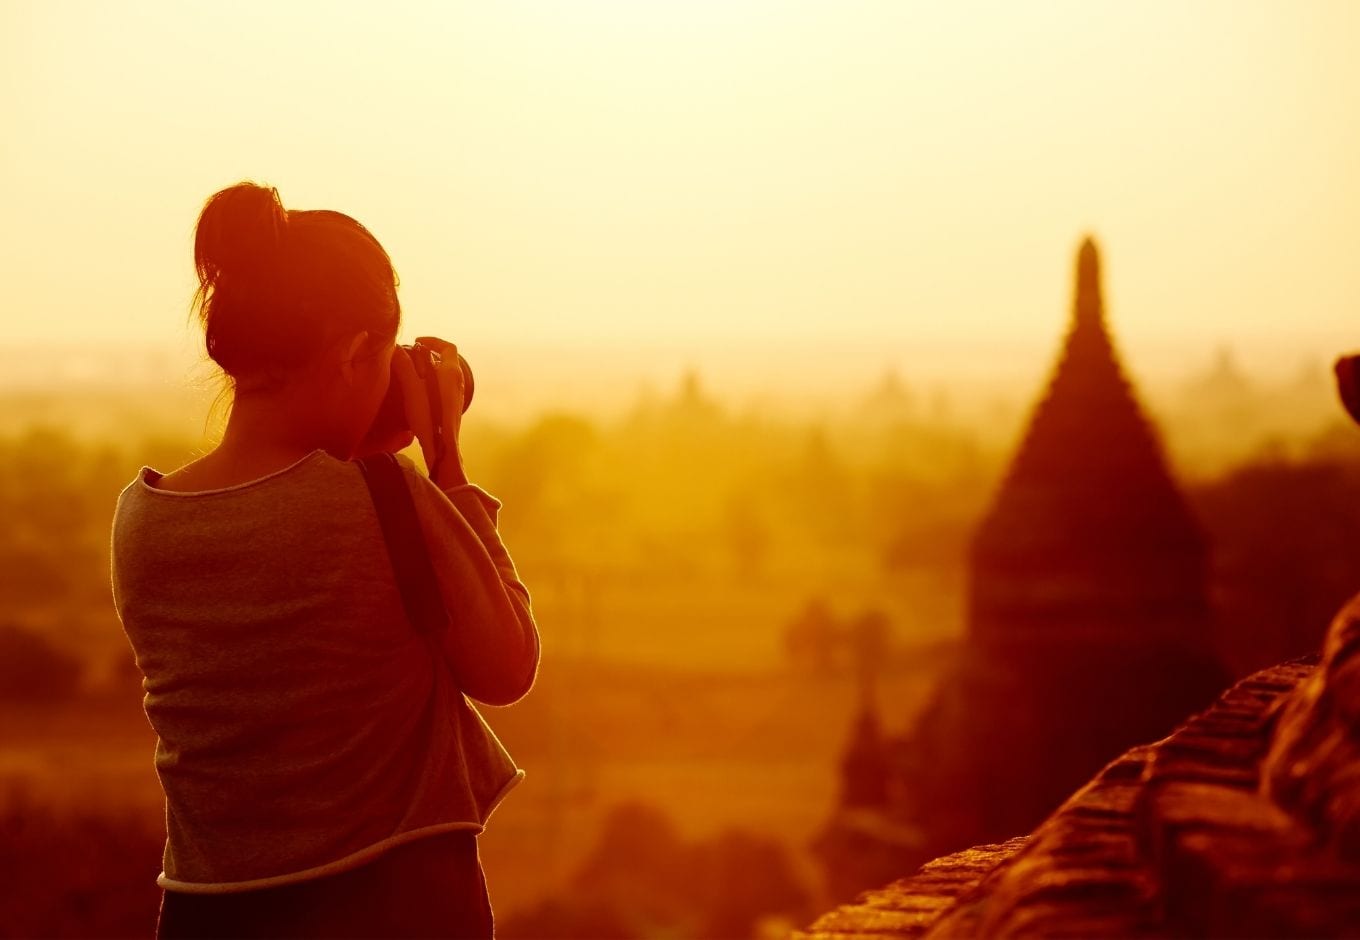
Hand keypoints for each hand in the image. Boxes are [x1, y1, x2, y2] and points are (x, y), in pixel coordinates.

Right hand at [400, 337, 468, 486]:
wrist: (442, 447)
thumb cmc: (429, 416)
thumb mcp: (412, 387)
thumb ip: (404, 366)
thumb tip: (394, 349)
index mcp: (452, 372)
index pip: (447, 346)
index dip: (433, 340)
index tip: (417, 342)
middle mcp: (458, 382)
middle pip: (446, 360)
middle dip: (428, 355)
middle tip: (411, 357)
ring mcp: (457, 395)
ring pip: (444, 374)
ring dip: (428, 370)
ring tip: (410, 374)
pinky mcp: (453, 407)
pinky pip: (443, 387)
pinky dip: (430, 383)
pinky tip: (416, 393)